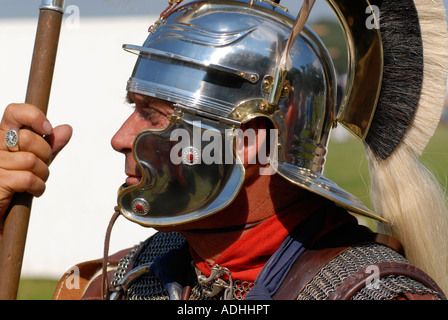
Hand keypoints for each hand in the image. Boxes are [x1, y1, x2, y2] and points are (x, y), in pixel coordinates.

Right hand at [0, 103, 71, 229]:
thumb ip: (50, 146)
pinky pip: (28, 179)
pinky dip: (38, 187)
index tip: (47, 129)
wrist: (1, 215)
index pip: (13, 112)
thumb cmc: (16, 185)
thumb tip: (66, 128)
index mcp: (2, 137)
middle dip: (44, 155)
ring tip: (34, 183)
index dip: (33, 116)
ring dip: (42, 175)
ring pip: (31, 161)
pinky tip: (32, 192)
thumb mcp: (36, 162)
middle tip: (39, 168)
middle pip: (29, 139)